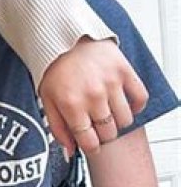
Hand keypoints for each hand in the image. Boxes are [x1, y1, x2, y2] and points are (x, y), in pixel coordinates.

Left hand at [38, 36, 147, 154]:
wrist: (63, 36)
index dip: (90, 146)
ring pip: (125, 120)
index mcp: (70, 104)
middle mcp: (92, 96)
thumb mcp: (46, 97)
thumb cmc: (54, 66)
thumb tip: (70, 151)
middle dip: (101, 132)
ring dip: (116, 119)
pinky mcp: (124, 71)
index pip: (90, 143)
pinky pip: (140, 99)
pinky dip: (134, 104)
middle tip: (94, 120)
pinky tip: (120, 100)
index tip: (90, 143)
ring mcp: (110, 83)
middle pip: (109, 134)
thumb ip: (56, 127)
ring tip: (105, 107)